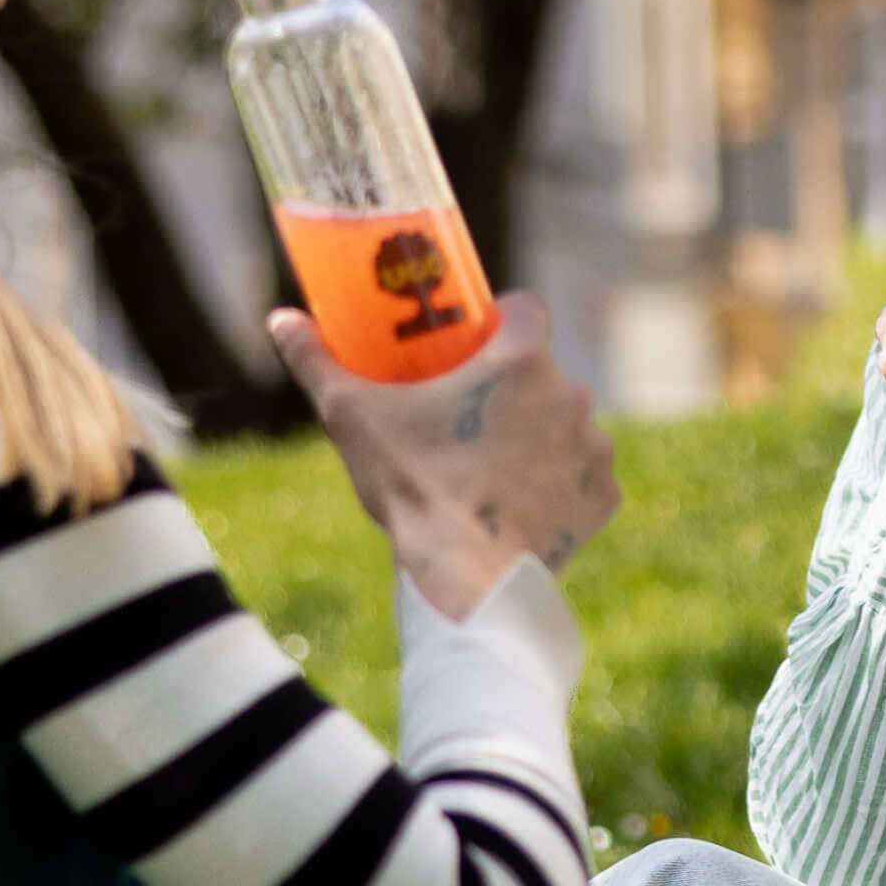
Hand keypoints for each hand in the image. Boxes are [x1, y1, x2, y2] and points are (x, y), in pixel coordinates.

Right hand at [269, 294, 618, 618]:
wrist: (464, 577)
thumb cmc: (409, 487)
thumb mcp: (351, 416)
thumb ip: (316, 361)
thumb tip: (281, 320)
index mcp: (522, 361)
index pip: (526, 308)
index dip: (502, 318)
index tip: (478, 339)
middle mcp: (572, 395)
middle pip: (543, 374)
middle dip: (513, 390)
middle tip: (470, 420)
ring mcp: (594, 448)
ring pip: (566, 425)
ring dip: (540, 437)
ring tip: (492, 469)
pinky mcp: (604, 497)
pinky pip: (585, 478)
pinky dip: (561, 486)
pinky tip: (524, 503)